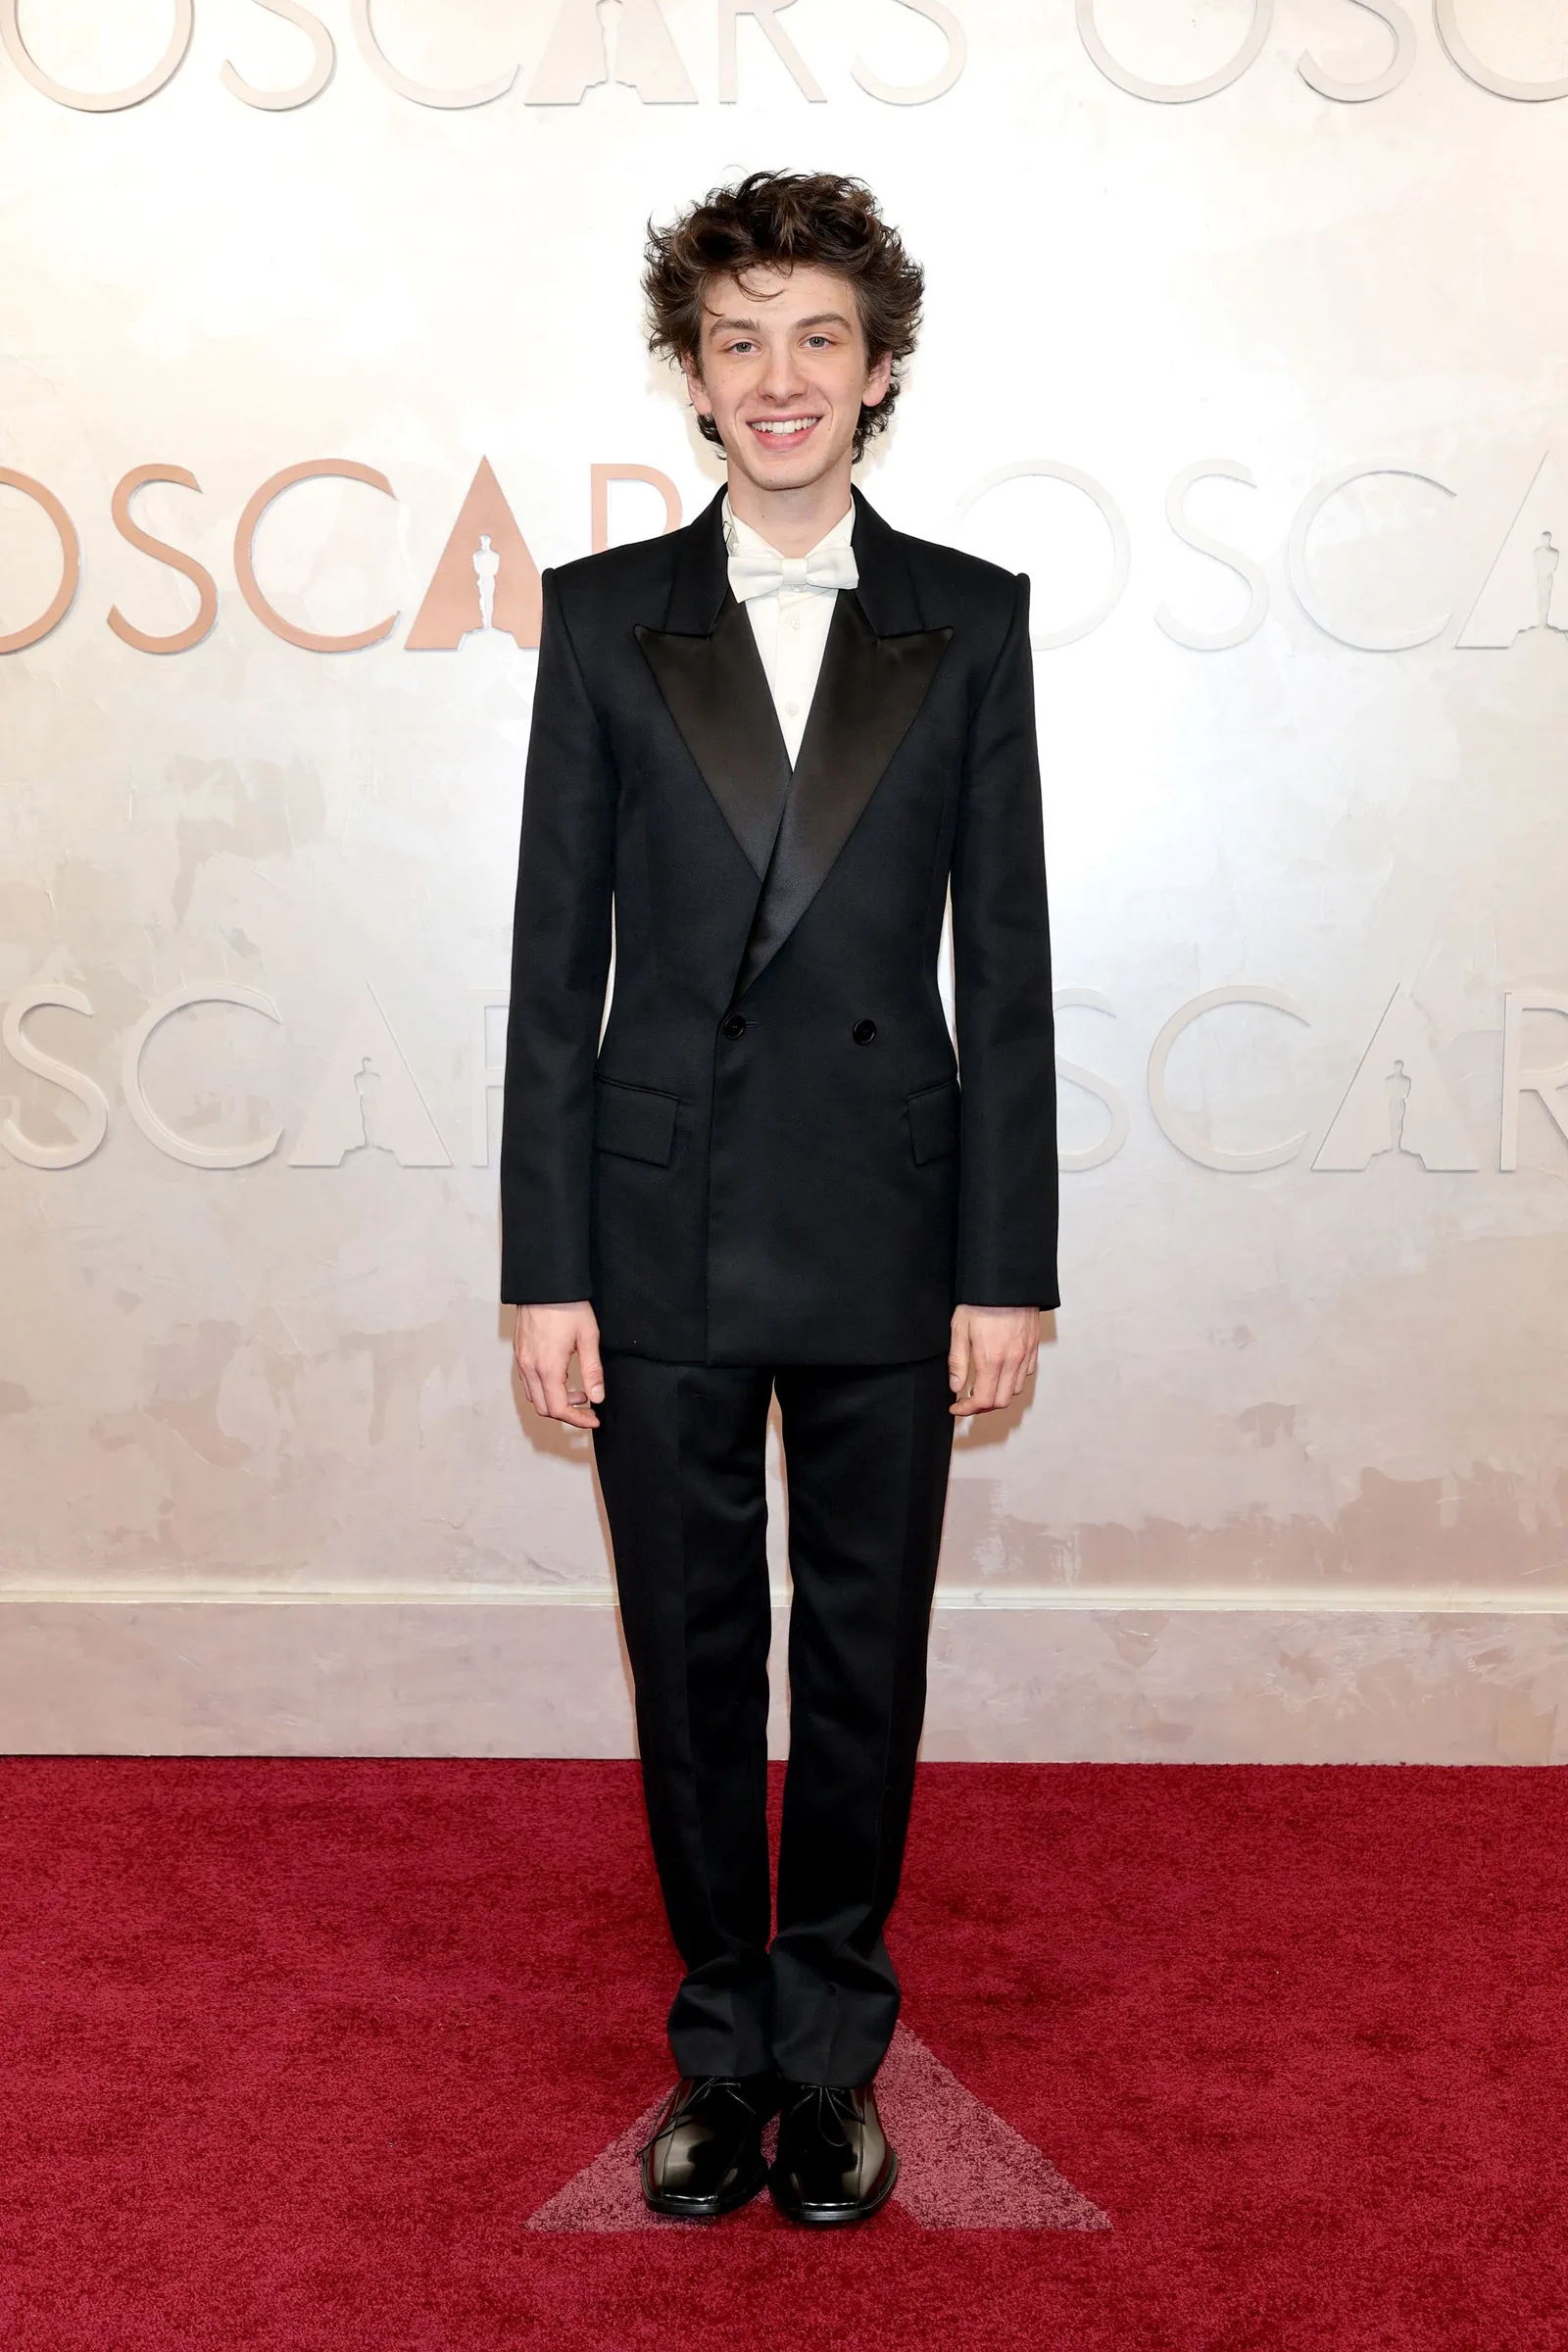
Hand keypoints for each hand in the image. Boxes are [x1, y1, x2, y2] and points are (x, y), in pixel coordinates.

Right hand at [513, 1302, 603, 1430]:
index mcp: (548, 1367)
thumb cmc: (567, 1307)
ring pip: (533, 1396)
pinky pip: (527, 1382)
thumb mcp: (588, 1338)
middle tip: (587, 1406)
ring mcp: (521, 1361)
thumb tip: (597, 1398)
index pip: (558, 1409)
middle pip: (543, 1408)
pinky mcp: (519, 1353)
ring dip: (554, 1401)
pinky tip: (561, 1376)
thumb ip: (592, 1371)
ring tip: (576, 1390)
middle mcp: (530, 1368)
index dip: (577, 1420)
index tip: (593, 1419)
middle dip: (566, 1413)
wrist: (544, 1285)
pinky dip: (544, 1388)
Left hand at [948, 1305, 1039, 1416]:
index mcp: (991, 1359)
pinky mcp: (1034, 1346)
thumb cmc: (981, 1300)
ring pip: (1015, 1390)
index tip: (957, 1406)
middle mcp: (1012, 1361)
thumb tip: (956, 1386)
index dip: (967, 1410)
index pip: (983, 1401)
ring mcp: (1026, 1354)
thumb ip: (958, 1361)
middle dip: (982, 1406)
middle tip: (967, 1399)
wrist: (1008, 1280)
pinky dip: (1013, 1379)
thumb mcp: (960, 1328)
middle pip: (1001, 1401)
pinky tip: (1001, 1370)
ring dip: (998, 1393)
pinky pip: (1027, 1373)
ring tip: (984, 1385)